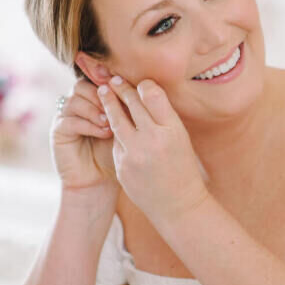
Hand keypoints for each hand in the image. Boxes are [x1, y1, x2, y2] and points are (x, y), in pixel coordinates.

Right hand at [51, 79, 116, 207]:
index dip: (106, 78)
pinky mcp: (58, 131)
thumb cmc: (118, 151)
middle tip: (116, 107)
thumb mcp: (124, 125)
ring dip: (95, 109)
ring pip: (75, 100)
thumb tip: (137, 86)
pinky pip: (69, 120)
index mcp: (93, 99)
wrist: (101, 180)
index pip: (95, 80)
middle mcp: (77, 105)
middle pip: (82, 85)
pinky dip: (88, 124)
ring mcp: (65, 117)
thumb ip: (124, 106)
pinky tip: (103, 132)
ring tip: (111, 123)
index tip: (120, 82)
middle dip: (100, 94)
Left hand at [99, 77, 208, 226]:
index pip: (152, 95)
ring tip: (102, 92)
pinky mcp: (121, 166)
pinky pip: (116, 142)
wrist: (177, 204)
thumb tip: (143, 92)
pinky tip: (114, 127)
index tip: (138, 82)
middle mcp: (152, 140)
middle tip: (113, 79)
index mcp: (172, 130)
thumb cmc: (182, 167)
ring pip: (116, 120)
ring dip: (109, 104)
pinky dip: (116, 133)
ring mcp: (134, 154)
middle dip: (121, 89)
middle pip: (131, 104)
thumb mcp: (180, 138)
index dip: (143, 85)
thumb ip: (163, 117)